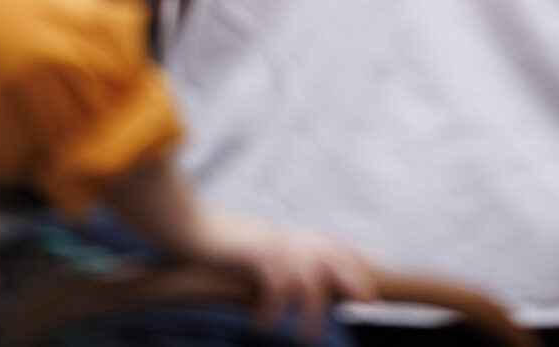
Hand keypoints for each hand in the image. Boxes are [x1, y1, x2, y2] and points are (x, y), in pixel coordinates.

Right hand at [189, 208, 378, 340]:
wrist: (183, 224)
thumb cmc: (213, 242)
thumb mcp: (250, 248)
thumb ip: (273, 258)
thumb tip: (289, 280)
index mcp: (287, 234)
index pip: (331, 243)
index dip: (355, 257)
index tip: (375, 271)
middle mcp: (286, 237)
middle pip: (333, 256)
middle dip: (354, 280)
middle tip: (368, 305)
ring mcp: (272, 243)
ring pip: (310, 277)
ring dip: (311, 312)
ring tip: (306, 338)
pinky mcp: (254, 252)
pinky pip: (277, 283)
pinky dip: (274, 308)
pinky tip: (263, 324)